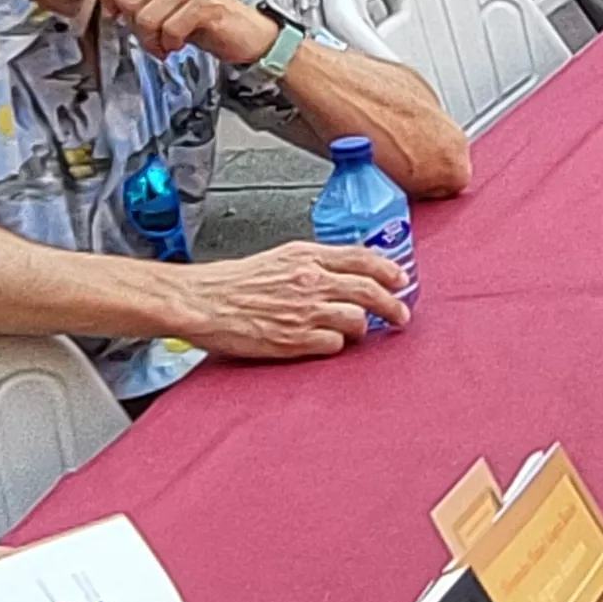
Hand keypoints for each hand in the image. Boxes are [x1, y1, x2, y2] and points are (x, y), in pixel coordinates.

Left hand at [97, 0, 276, 64]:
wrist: (241, 31)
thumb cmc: (198, 17)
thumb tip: (107, 3)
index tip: (117, 13)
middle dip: (133, 26)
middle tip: (150, 33)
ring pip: (145, 18)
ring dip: (151, 40)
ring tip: (164, 41)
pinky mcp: (205, 4)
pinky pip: (169, 29)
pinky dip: (169, 44)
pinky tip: (177, 43)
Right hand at [165, 242, 411, 357]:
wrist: (201, 301)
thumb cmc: (232, 283)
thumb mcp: (277, 258)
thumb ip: (312, 263)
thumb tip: (343, 271)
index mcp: (306, 256)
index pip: (361, 258)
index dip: (388, 270)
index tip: (401, 280)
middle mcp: (310, 281)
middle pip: (369, 291)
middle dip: (393, 306)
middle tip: (401, 315)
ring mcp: (304, 311)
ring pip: (357, 319)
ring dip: (363, 329)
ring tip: (358, 333)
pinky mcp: (294, 340)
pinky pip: (335, 344)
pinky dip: (337, 345)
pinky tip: (328, 343)